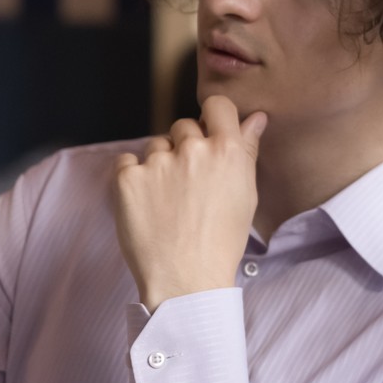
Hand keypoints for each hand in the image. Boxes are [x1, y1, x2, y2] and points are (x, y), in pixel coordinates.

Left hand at [113, 95, 265, 310]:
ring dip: (159, 162)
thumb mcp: (246, 193)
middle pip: (184, 126)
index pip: (217, 105)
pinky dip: (132, 176)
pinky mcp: (127, 179)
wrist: (186, 277)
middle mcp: (193, 150)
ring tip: (167, 197)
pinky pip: (126, 161)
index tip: (210, 132)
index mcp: (227, 151)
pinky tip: (145, 200)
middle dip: (186, 146)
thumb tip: (256, 118)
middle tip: (188, 180)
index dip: (213, 117)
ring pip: (156, 145)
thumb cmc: (222, 239)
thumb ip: (246, 150)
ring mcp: (158, 163)